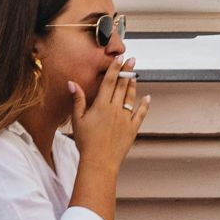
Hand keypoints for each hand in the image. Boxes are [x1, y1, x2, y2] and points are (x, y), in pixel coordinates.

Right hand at [69, 56, 149, 173]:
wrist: (99, 161)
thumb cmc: (86, 142)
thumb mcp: (77, 120)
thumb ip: (78, 100)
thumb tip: (72, 83)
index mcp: (101, 106)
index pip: (109, 82)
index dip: (114, 68)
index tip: (119, 58)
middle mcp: (115, 109)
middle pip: (121, 86)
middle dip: (126, 71)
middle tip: (131, 60)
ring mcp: (125, 119)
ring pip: (131, 97)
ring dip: (133, 85)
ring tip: (135, 75)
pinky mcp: (132, 129)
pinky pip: (141, 114)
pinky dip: (145, 105)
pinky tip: (147, 98)